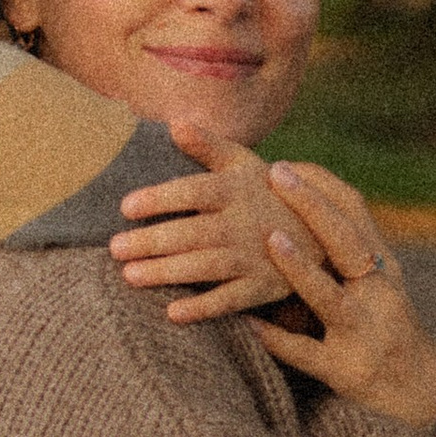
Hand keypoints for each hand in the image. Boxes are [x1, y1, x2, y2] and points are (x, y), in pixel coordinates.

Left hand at [111, 121, 296, 318]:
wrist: (320, 229)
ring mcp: (255, 256)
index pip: (194, 191)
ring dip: (169, 272)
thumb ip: (208, 145)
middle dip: (153, 241)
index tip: (125, 207)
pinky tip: (173, 313)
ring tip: (130, 276)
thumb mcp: (243, 164)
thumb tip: (175, 123)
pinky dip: (204, 308)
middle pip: (194, 232)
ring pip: (207, 266)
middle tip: (115, 248)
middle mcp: (244, 222)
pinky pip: (231, 300)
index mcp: (236, 189)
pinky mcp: (263, 287)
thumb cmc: (265, 193)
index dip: (161, 198)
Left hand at [252, 162, 435, 427]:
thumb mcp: (376, 286)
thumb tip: (306, 202)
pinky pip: (309, 354)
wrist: (417, 396)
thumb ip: (345, 251)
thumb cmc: (383, 329)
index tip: (286, 163)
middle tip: (277, 175)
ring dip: (302, 269)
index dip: (321, 188)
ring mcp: (364, 334)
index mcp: (382, 268)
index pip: (356, 216)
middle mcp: (379, 295)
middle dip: (313, 209)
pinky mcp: (347, 372)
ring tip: (272, 240)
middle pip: (348, 244)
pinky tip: (250, 324)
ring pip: (332, 298)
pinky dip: (280, 340)